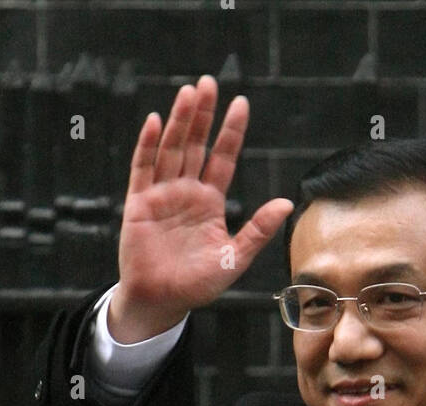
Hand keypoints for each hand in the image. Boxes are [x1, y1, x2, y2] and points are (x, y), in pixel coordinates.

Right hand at [110, 73, 293, 339]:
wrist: (162, 302)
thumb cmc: (197, 285)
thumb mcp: (234, 258)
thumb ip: (258, 230)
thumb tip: (286, 203)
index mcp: (210, 202)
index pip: (222, 158)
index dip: (231, 132)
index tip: (241, 104)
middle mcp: (186, 192)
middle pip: (196, 145)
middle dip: (203, 115)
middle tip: (210, 83)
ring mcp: (162, 194)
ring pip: (171, 149)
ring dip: (180, 121)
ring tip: (189, 92)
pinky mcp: (139, 203)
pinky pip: (143, 168)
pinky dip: (148, 145)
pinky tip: (157, 123)